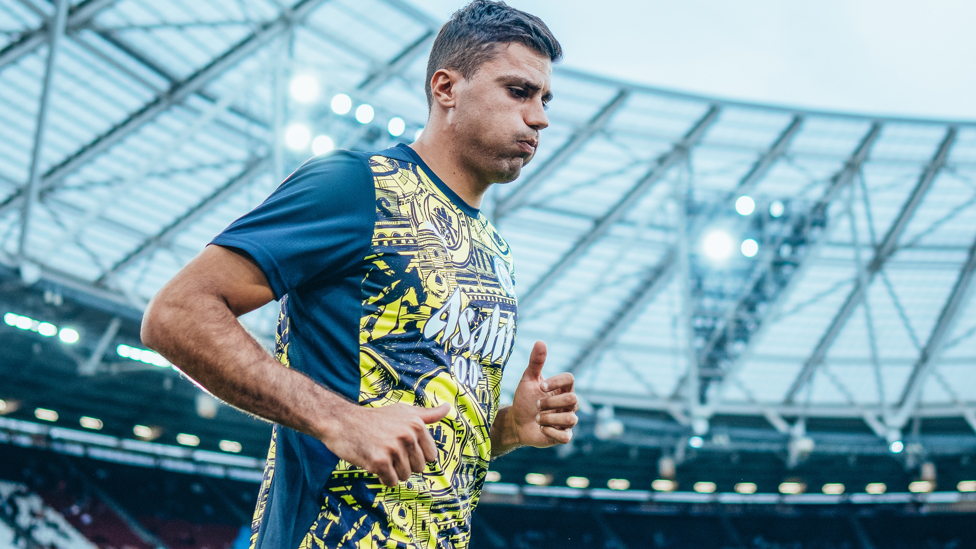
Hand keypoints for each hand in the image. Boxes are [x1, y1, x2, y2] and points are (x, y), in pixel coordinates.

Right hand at [324, 402, 449, 486]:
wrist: (342, 422)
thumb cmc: (375, 418)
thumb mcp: (403, 412)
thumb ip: (427, 414)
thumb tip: (448, 408)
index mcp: (417, 425)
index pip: (431, 456)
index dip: (416, 455)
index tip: (401, 446)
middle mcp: (407, 436)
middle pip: (418, 468)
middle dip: (404, 464)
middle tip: (387, 450)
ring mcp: (393, 449)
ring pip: (405, 476)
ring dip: (392, 471)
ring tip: (380, 454)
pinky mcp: (379, 461)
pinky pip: (390, 482)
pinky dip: (382, 477)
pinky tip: (373, 462)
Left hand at [509, 341, 577, 447]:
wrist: (516, 423)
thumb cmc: (524, 400)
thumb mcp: (527, 380)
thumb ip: (535, 362)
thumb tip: (541, 341)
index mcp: (562, 388)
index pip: (570, 379)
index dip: (556, 382)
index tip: (540, 386)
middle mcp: (568, 404)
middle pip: (572, 399)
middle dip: (551, 402)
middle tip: (536, 405)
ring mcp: (567, 421)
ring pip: (571, 419)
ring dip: (549, 418)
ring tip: (537, 419)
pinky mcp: (563, 436)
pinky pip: (565, 436)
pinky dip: (550, 432)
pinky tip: (541, 429)